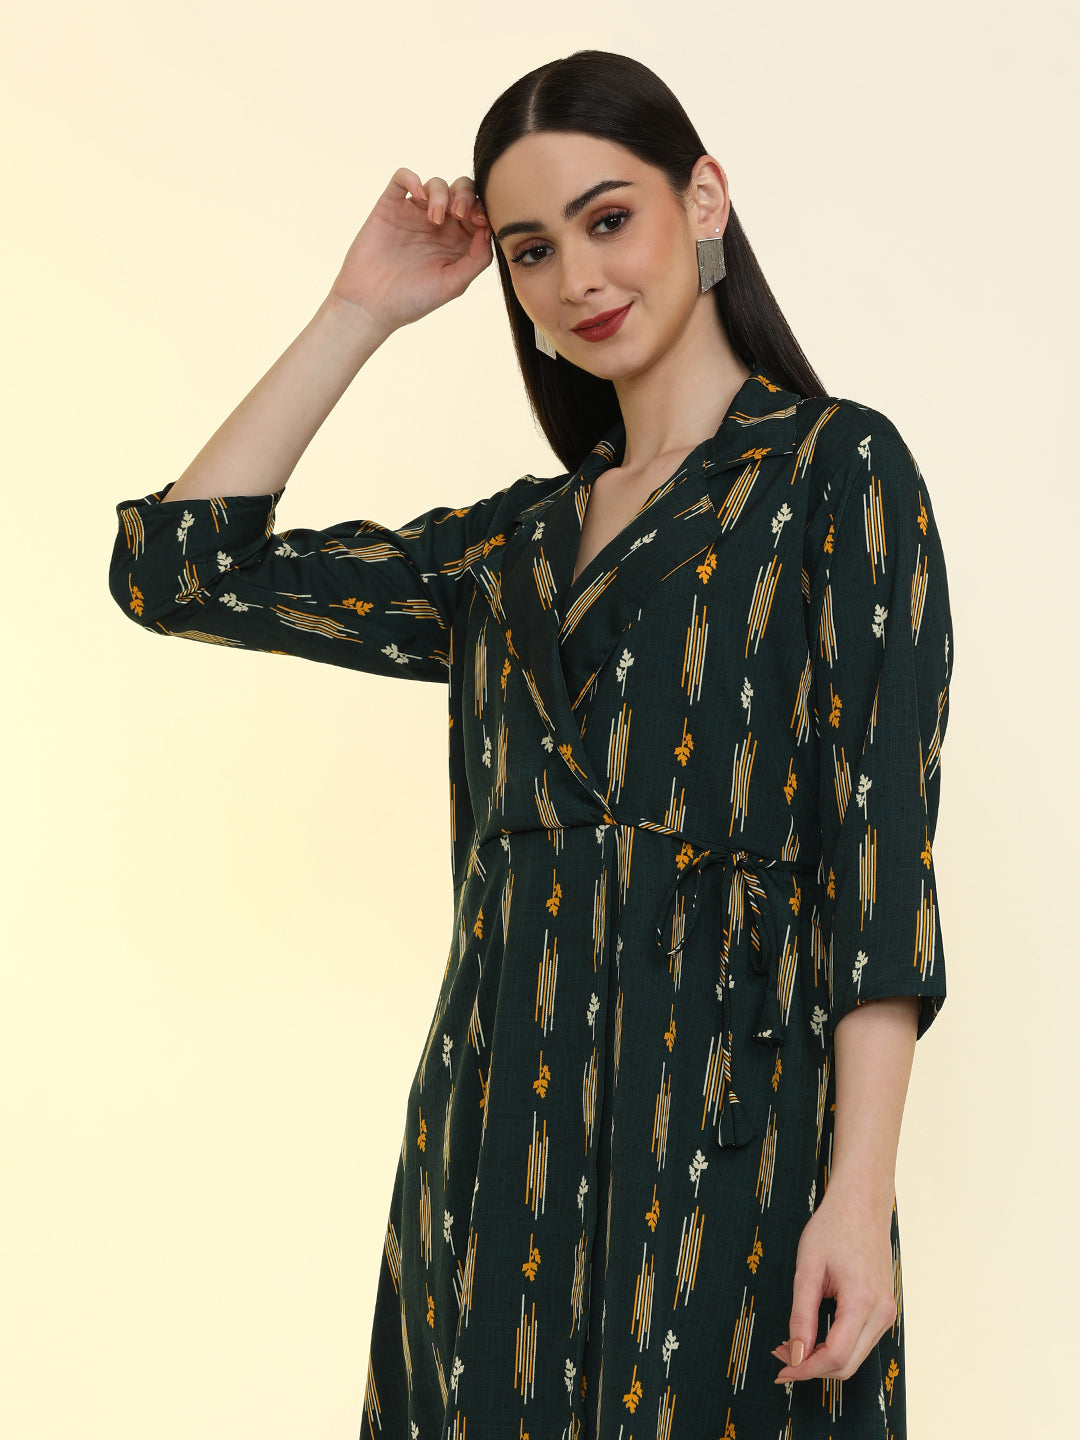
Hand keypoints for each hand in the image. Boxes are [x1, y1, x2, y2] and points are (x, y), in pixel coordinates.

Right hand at [328, 168, 491, 337]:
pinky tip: (418, 194)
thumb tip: (489, 229)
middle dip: (465, 195)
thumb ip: (477, 259)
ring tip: (434, 218)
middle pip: (460, 192)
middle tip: (459, 214)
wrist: (371, 305)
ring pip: (435, 184)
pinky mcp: (390, 207)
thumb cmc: (413, 300)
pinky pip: (402, 178)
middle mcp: (438, 225)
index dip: (482, 210)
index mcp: (457, 242)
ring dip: (441, 194)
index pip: (478, 213)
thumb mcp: (453, 284)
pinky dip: (412, 177)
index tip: (479, 221)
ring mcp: (414, 214)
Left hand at [771, 1180, 896, 1383]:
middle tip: (780, 1356)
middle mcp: (881, 1313)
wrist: (862, 1203)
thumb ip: (801, 1315)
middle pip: (846, 1365)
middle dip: (811, 1367)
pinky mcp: (884, 1309)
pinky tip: (813, 1336)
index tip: (780, 1368)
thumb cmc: (833, 1227)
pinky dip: (836, 1347)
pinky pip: (860, 1342)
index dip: (805, 1368)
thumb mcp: (808, 1268)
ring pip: (854, 1357)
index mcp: (863, 1301)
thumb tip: (795, 1354)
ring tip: (792, 1345)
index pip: (835, 1356)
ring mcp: (887, 1312)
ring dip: (823, 1359)